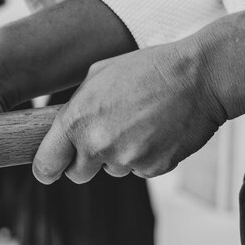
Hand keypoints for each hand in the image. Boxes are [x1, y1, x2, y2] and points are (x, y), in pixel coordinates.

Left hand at [32, 39, 226, 183]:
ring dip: (119, 155)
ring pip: (111, 170)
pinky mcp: (154, 168)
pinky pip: (139, 170)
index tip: (49, 170)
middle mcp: (98, 145)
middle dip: (85, 163)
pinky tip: (156, 130)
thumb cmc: (145, 69)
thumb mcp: (97, 75)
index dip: (46, 169)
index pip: (46, 165)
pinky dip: (145, 156)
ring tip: (138, 123)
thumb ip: (75, 106)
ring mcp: (127, 159)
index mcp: (76, 121)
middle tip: (101, 140)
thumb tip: (59, 126)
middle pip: (77, 175)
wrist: (199, 76)